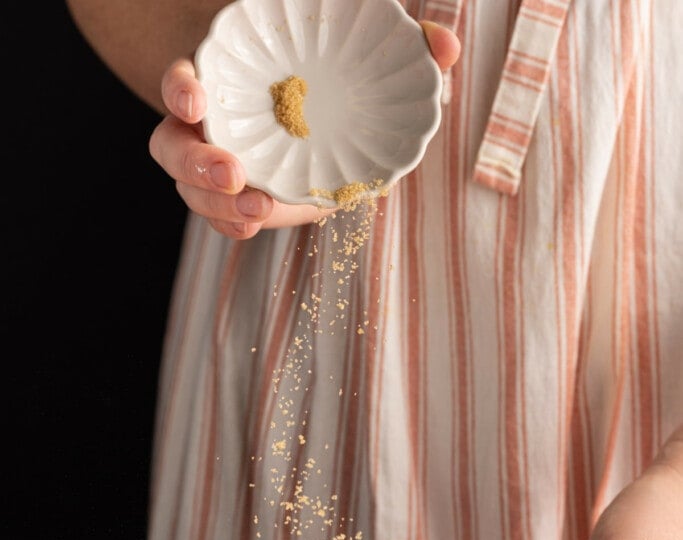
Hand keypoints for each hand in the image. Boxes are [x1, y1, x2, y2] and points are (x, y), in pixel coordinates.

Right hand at [148, 22, 459, 238]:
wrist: (319, 122)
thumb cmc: (329, 79)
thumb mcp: (359, 58)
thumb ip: (401, 52)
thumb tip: (447, 46)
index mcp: (228, 81)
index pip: (183, 81)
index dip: (181, 89)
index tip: (195, 99)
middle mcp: (211, 127)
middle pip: (172, 147)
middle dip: (197, 163)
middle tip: (234, 173)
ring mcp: (218, 170)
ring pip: (191, 192)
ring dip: (219, 207)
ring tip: (259, 210)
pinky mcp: (236, 204)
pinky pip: (221, 221)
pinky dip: (234, 225)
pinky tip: (256, 223)